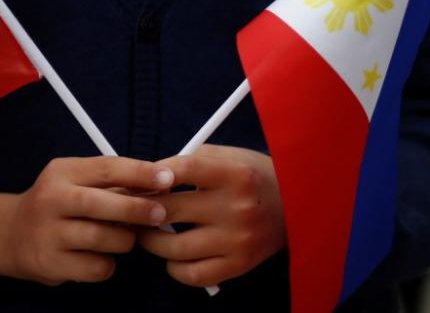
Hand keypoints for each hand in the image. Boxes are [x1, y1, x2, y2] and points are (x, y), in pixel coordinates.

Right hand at [0, 156, 174, 284]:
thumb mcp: (76, 180)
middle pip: (102, 203)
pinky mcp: (49, 263)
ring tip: (122, 237)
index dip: (139, 173)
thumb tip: (160, 184)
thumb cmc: (58, 204)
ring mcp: (48, 232)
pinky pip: (97, 267)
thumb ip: (112, 182)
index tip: (167, 178)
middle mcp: (51, 199)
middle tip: (161, 214)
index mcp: (62, 172)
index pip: (106, 168)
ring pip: (103, 239)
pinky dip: (107, 264)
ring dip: (124, 240)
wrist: (10, 234)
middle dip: (137, 209)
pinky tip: (99, 256)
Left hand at [137, 144, 285, 287]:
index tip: (139, 181)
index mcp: (234, 174)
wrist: (297, 206)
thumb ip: (191, 161)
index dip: (153, 175)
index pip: (182, 169)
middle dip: (141, 209)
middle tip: (132, 209)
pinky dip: (175, 267)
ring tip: (147, 233)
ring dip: (151, 241)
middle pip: (169, 210)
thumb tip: (149, 177)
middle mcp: (236, 207)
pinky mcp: (239, 264)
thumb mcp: (229, 156)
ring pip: (174, 248)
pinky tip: (173, 255)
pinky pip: (193, 274)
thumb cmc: (253, 177)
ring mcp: (237, 240)